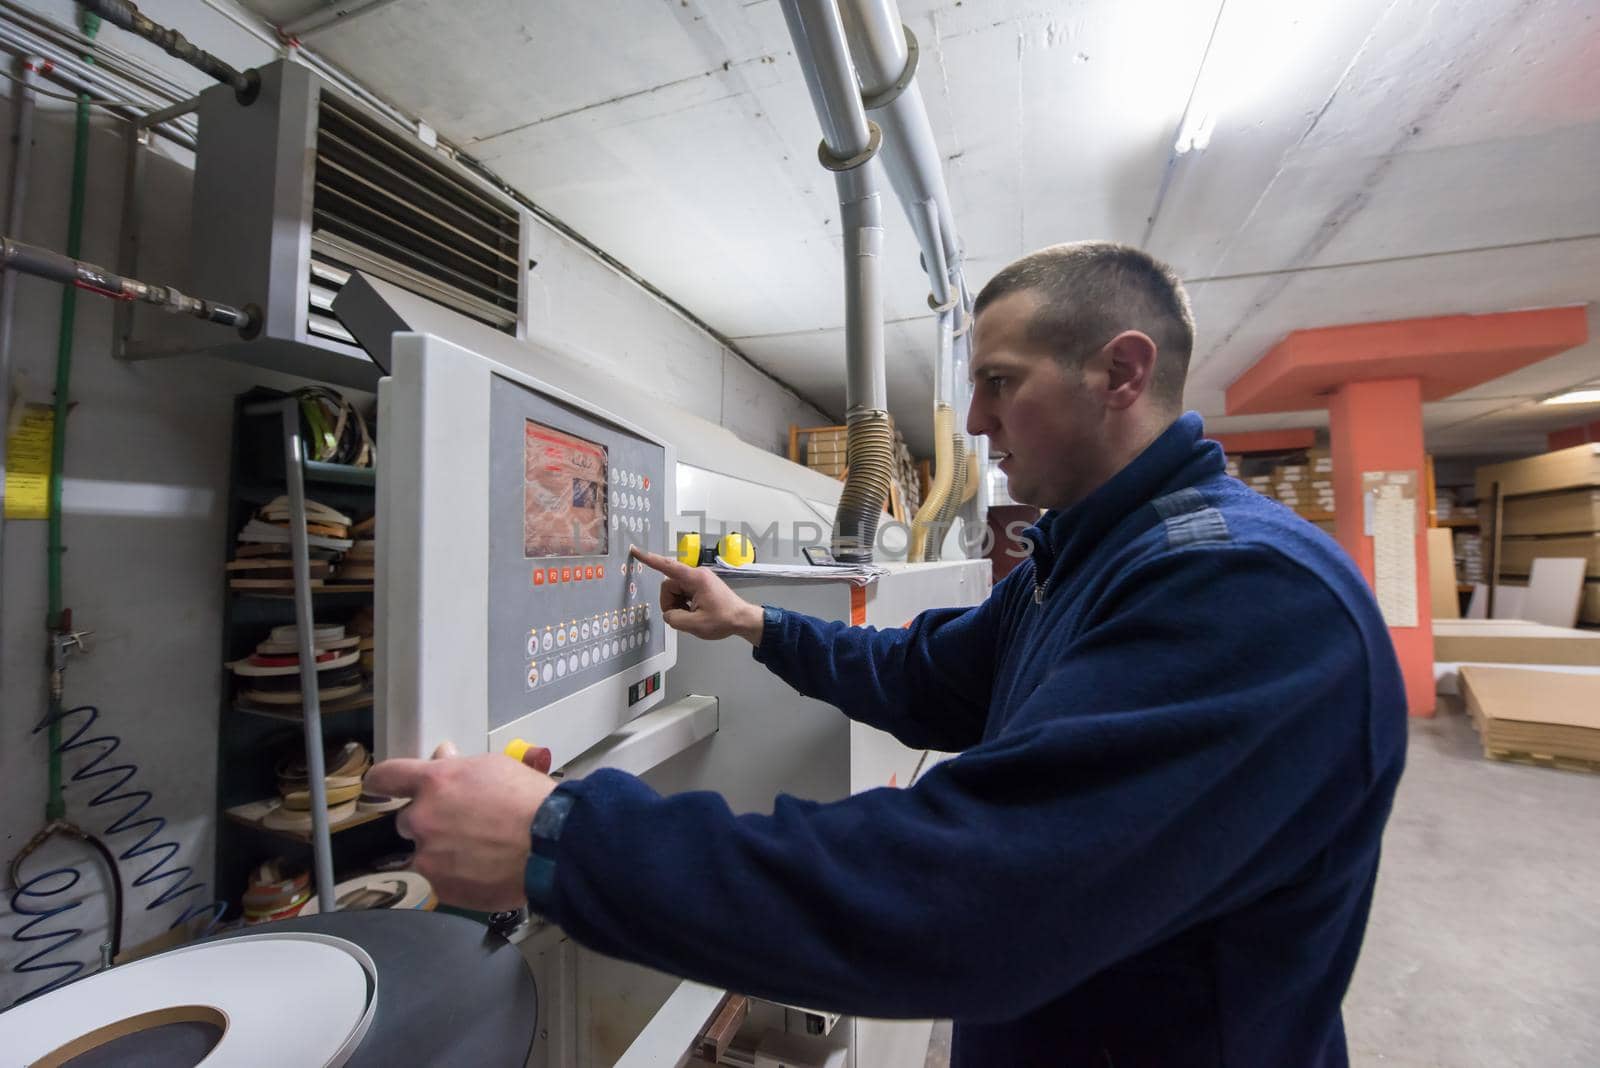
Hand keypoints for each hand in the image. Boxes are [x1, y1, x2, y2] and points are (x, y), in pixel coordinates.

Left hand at [365, 742, 557, 911]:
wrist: (552, 845)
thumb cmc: (530, 802)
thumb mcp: (495, 767)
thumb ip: (459, 766)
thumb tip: (443, 756)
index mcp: (434, 783)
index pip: (387, 777)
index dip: (381, 781)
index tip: (379, 785)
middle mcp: (423, 819)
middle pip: (408, 820)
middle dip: (429, 822)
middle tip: (464, 824)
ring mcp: (430, 857)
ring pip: (426, 853)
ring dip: (444, 851)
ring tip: (482, 851)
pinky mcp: (442, 887)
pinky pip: (441, 879)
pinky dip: (458, 876)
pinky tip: (485, 869)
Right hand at [630, 545, 763, 644]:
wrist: (743, 619)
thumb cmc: (724, 620)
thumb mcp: (696, 625)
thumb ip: (674, 618)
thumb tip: (668, 614)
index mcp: (695, 578)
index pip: (667, 566)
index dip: (649, 559)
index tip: (635, 550)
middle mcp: (696, 575)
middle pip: (669, 585)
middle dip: (670, 602)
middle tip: (682, 618)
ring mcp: (699, 580)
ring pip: (675, 590)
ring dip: (678, 605)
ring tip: (692, 616)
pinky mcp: (702, 586)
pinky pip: (683, 593)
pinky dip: (684, 604)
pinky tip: (694, 613)